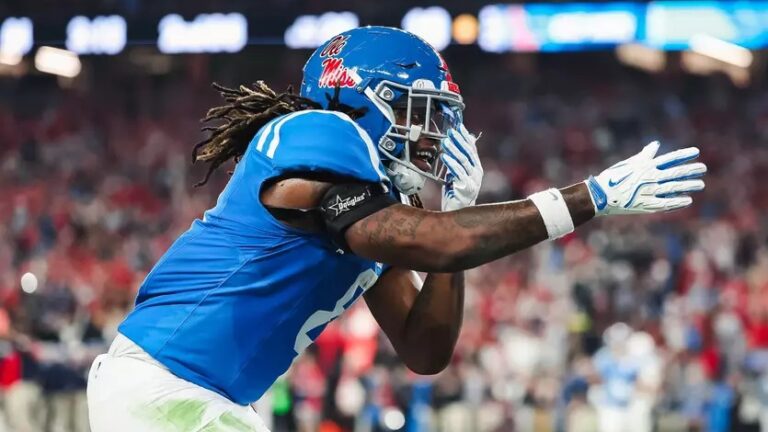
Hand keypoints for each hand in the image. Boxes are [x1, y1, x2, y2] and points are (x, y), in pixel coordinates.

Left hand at [440, 124, 482, 210]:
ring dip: (454, 149)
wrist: (456, 212)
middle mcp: (477, 173)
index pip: (472, 149)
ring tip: (446, 141)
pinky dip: (451, 163)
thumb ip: (459, 161)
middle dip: (459, 140)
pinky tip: (444, 156)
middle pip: (468, 153)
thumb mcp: (457, 174)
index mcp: (476, 168)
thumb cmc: (455, 192)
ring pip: (464, 161)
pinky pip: (458, 172)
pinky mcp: (466, 187)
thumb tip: (459, 145)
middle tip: (451, 131)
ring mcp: (473, 180)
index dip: (465, 137)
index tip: (458, 127)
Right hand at [585, 141, 705, 215]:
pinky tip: (688, 200)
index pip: (669, 158)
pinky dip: (677, 202)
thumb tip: (655, 144)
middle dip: (691, 170)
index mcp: (646, 166)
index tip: (696, 152)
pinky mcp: (646, 205)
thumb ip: (645, 155)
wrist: (599, 196)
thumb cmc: (613, 178)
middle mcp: (650, 177)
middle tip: (703, 169)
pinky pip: (665, 203)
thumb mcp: (629, 163)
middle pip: (676, 173)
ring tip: (700, 184)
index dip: (684, 155)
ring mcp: (648, 191)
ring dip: (689, 185)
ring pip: (674, 187)